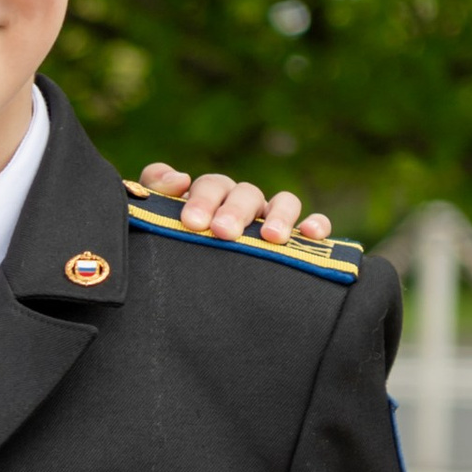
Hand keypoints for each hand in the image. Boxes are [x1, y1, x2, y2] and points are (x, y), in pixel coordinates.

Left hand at [136, 164, 334, 246]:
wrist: (186, 293)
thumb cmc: (171, 248)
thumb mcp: (155, 220)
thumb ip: (154, 191)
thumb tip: (179, 178)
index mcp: (212, 197)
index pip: (212, 185)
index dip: (203, 200)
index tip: (192, 223)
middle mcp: (243, 205)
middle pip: (246, 193)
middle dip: (235, 211)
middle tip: (223, 232)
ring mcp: (271, 220)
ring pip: (284, 202)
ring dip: (279, 215)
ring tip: (272, 237)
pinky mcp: (296, 241)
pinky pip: (313, 226)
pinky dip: (316, 224)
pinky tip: (311, 235)